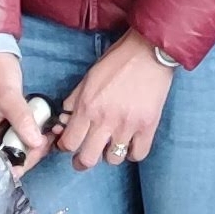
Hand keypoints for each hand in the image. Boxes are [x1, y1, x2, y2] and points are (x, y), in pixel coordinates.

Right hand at [0, 52, 47, 168]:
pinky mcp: (14, 123)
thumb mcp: (8, 97)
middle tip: (44, 145)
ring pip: (18, 149)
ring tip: (49, 136)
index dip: (5, 171)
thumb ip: (21, 120)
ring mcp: (2, 130)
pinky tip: (48, 130)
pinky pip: (25, 136)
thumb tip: (35, 143)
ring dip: (34, 147)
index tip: (26, 166)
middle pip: (7, 160)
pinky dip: (36, 136)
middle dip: (27, 157)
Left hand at [53, 34, 172, 171]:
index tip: (69, 144)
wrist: (149, 52)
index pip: (68, 143)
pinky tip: (130, 142)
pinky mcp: (148, 127)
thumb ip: (74, 100)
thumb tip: (65, 120)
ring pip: (113, 160)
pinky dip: (132, 152)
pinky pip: (137, 155)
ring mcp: (128, 126)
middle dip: (82, 161)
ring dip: (109, 154)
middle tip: (84, 155)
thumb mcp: (88, 78)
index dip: (65, 147)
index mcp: (87, 107)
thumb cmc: (118, 61)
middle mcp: (105, 120)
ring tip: (111, 144)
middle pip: (87, 159)